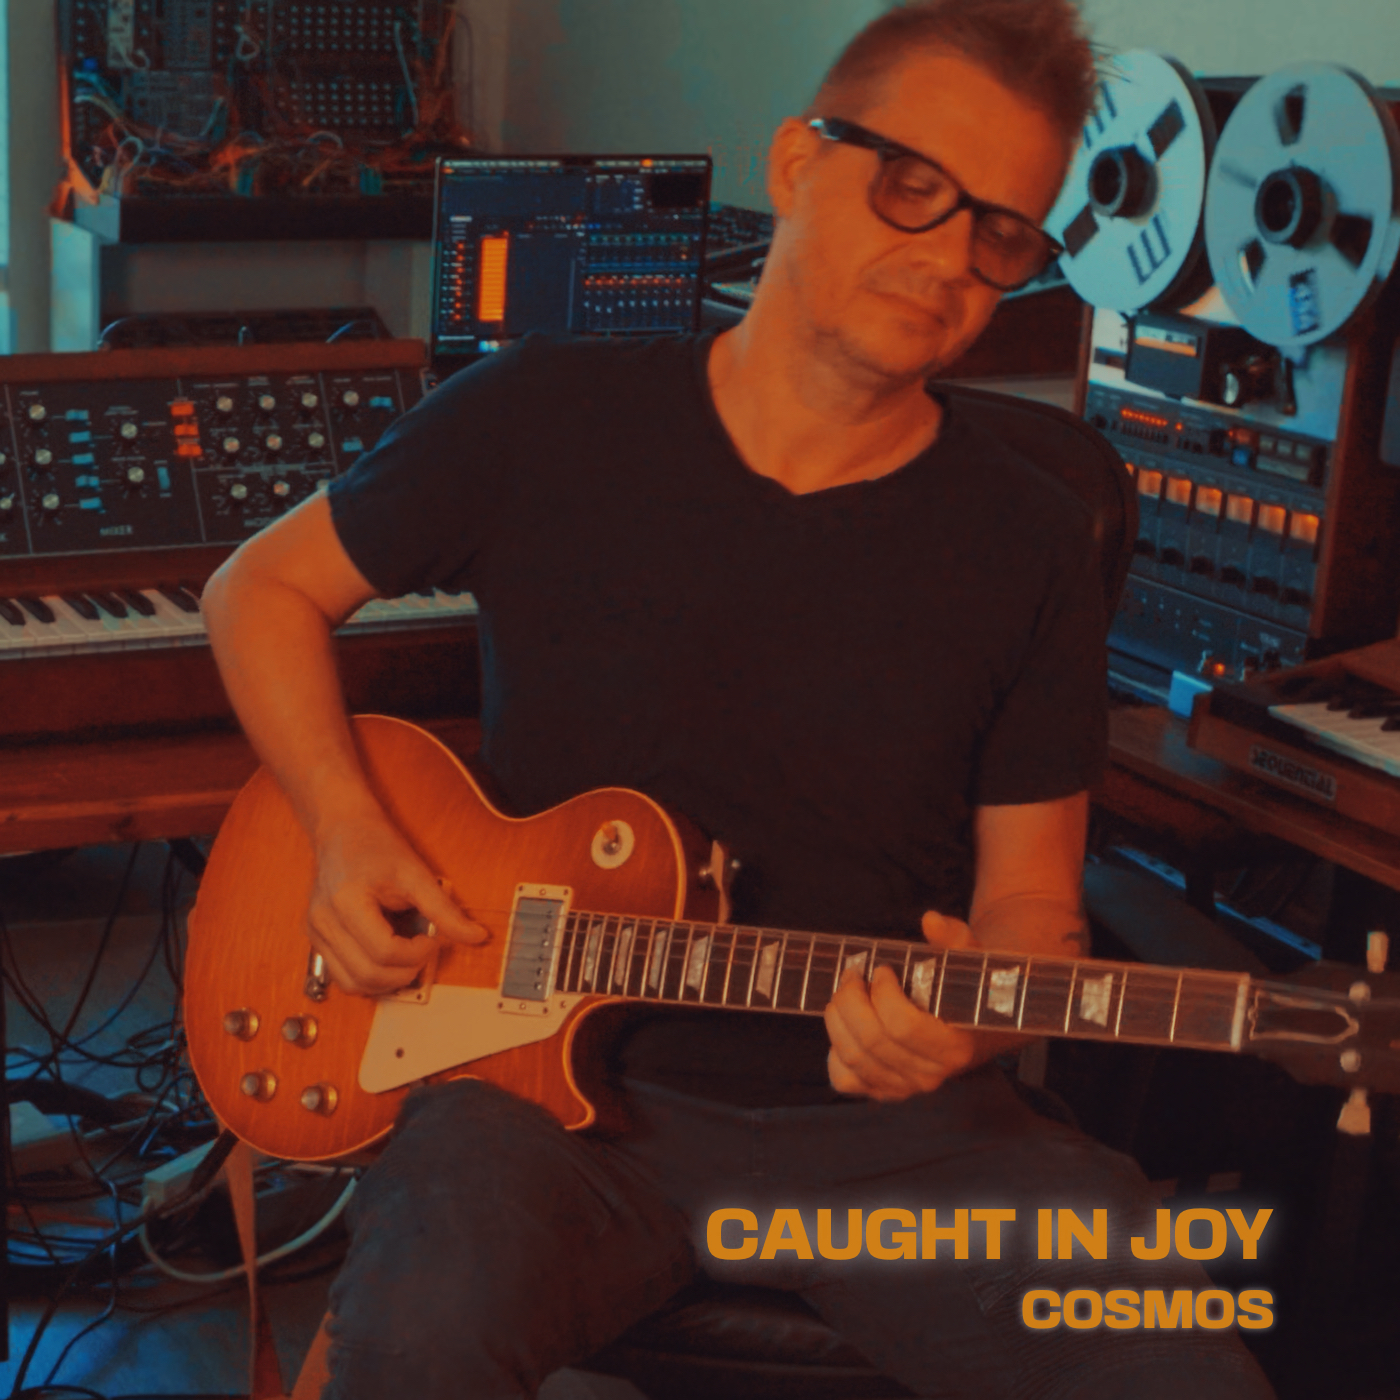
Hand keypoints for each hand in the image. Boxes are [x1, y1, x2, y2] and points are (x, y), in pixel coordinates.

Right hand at [307, 813, 488, 995]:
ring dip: (387, 982)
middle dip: (405, 972)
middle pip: (367, 974)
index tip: (432, 940)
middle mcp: (323, 922)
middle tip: (423, 951)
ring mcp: (316, 933)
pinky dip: (369, 977)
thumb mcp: (416, 873)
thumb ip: (444, 909)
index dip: (417, 954)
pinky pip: (343, 976)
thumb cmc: (376, 846)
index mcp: (346, 902)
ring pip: (353, 984)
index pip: (384, 952)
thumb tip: (476, 936)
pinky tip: (389, 960)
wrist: (343, 829)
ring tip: (408, 958)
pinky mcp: (317, 939)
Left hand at [824, 909, 978, 1100]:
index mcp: (954, 1047)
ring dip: (838, 1019)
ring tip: (844, 993)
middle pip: (871, 1040)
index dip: (883, 993)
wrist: (975, 1027)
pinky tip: (845, 1028)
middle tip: (852, 974)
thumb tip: (931, 921)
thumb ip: (954, 938)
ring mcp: (905, 1088)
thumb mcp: (970, 959)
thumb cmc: (967, 988)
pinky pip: (845, 1081)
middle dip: (851, 999)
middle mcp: (929, 1076)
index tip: (882, 970)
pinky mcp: (884, 1092)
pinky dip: (834, 1054)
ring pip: (853, 1058)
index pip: (902, 1026)